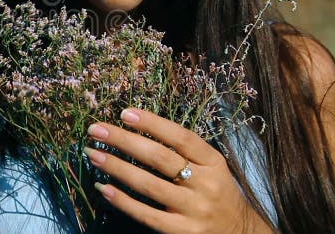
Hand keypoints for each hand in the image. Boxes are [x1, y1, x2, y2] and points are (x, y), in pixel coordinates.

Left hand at [84, 108, 273, 233]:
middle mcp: (205, 184)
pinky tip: (104, 188)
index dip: (152, 123)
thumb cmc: (217, 192)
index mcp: (213, 162)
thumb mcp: (212, 167)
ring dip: (116, 167)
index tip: (124, 113)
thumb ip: (184, 151)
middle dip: (124, 140)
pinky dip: (123, 201)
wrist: (241, 233)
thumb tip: (137, 129)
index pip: (181, 137)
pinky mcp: (183, 232)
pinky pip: (147, 214)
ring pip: (149, 184)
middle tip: (96, 129)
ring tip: (93, 153)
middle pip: (159, 157)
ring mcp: (194, 209)